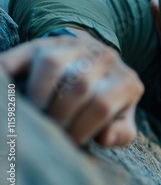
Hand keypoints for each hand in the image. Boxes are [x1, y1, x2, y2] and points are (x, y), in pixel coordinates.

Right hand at [0, 30, 143, 146]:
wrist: (95, 61)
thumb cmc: (107, 98)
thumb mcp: (122, 116)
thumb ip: (121, 131)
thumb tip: (106, 137)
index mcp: (125, 80)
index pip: (101, 106)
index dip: (81, 129)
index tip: (69, 142)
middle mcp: (104, 57)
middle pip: (78, 86)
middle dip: (60, 116)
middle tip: (51, 131)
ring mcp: (76, 46)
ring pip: (53, 64)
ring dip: (39, 95)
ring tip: (36, 114)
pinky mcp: (46, 42)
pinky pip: (23, 55)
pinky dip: (10, 70)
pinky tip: (10, 92)